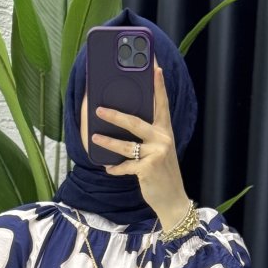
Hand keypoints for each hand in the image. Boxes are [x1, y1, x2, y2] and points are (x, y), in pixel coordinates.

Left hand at [91, 59, 190, 229]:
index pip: (162, 104)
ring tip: (94, 138)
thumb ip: (148, 138)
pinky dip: (116, 169)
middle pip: (135, 122)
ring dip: (108, 142)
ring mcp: (156, 154)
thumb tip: (124, 126)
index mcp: (165, 132)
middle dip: (115, 115)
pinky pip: (126, 166)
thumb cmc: (162, 174)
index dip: (159, 85)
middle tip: (99, 110)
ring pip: (126, 145)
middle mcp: (162, 140)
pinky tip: (108, 168)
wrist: (173, 200)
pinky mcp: (148, 169)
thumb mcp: (160, 151)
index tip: (155, 67)